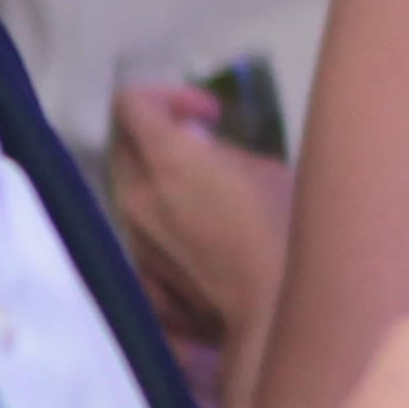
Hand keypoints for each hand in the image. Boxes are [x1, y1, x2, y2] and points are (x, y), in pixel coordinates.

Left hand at [106, 83, 293, 390]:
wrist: (276, 311)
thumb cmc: (283, 231)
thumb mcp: (266, 171)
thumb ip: (220, 152)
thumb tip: (197, 148)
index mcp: (168, 159)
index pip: (132, 104)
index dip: (169, 96)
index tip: (209, 115)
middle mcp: (137, 194)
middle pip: (125, 144)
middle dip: (161, 136)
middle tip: (205, 146)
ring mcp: (136, 235)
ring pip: (133, 188)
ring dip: (163, 178)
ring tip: (209, 192)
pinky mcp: (145, 270)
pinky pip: (144, 227)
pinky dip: (166, 217)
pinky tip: (206, 232)